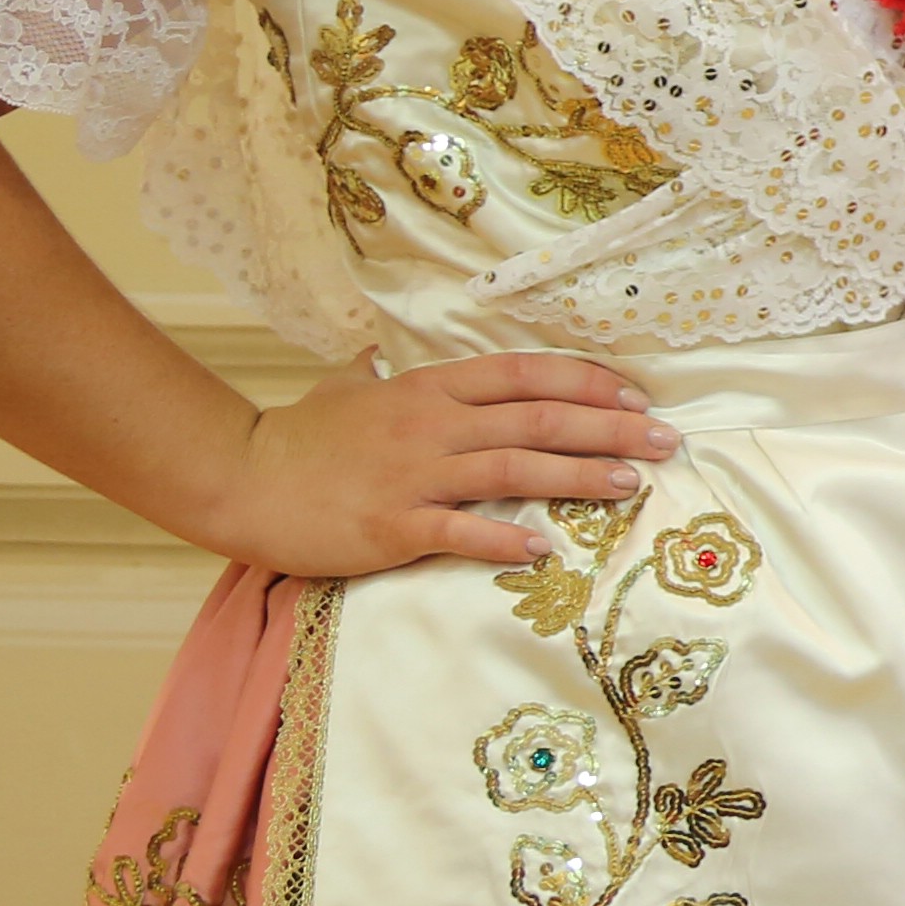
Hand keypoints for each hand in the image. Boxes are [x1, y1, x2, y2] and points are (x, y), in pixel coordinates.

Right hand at [194, 349, 679, 577]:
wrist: (239, 478)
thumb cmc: (297, 437)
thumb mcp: (345, 390)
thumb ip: (374, 375)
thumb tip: (373, 357)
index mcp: (431, 390)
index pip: (525, 375)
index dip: (586, 383)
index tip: (635, 396)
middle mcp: (432, 425)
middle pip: (538, 420)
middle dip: (610, 428)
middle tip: (665, 441)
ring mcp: (413, 475)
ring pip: (514, 470)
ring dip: (579, 478)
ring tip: (631, 486)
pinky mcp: (391, 526)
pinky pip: (460, 532)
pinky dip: (503, 541)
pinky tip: (544, 549)